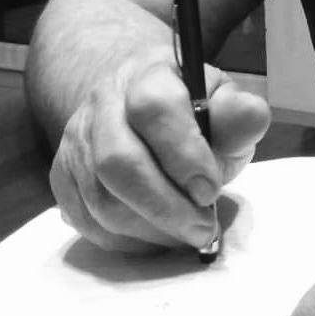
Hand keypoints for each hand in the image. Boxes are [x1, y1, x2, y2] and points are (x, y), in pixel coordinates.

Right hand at [49, 55, 270, 251]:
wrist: (137, 101)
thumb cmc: (191, 109)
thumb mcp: (223, 103)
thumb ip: (237, 115)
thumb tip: (252, 117)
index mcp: (148, 74)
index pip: (154, 109)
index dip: (184, 155)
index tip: (211, 190)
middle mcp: (103, 103)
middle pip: (117, 161)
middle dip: (165, 206)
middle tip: (202, 229)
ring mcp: (76, 139)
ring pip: (100, 199)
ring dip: (148, 229)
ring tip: (185, 234)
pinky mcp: (62, 174)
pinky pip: (85, 220)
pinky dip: (125, 241)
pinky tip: (156, 236)